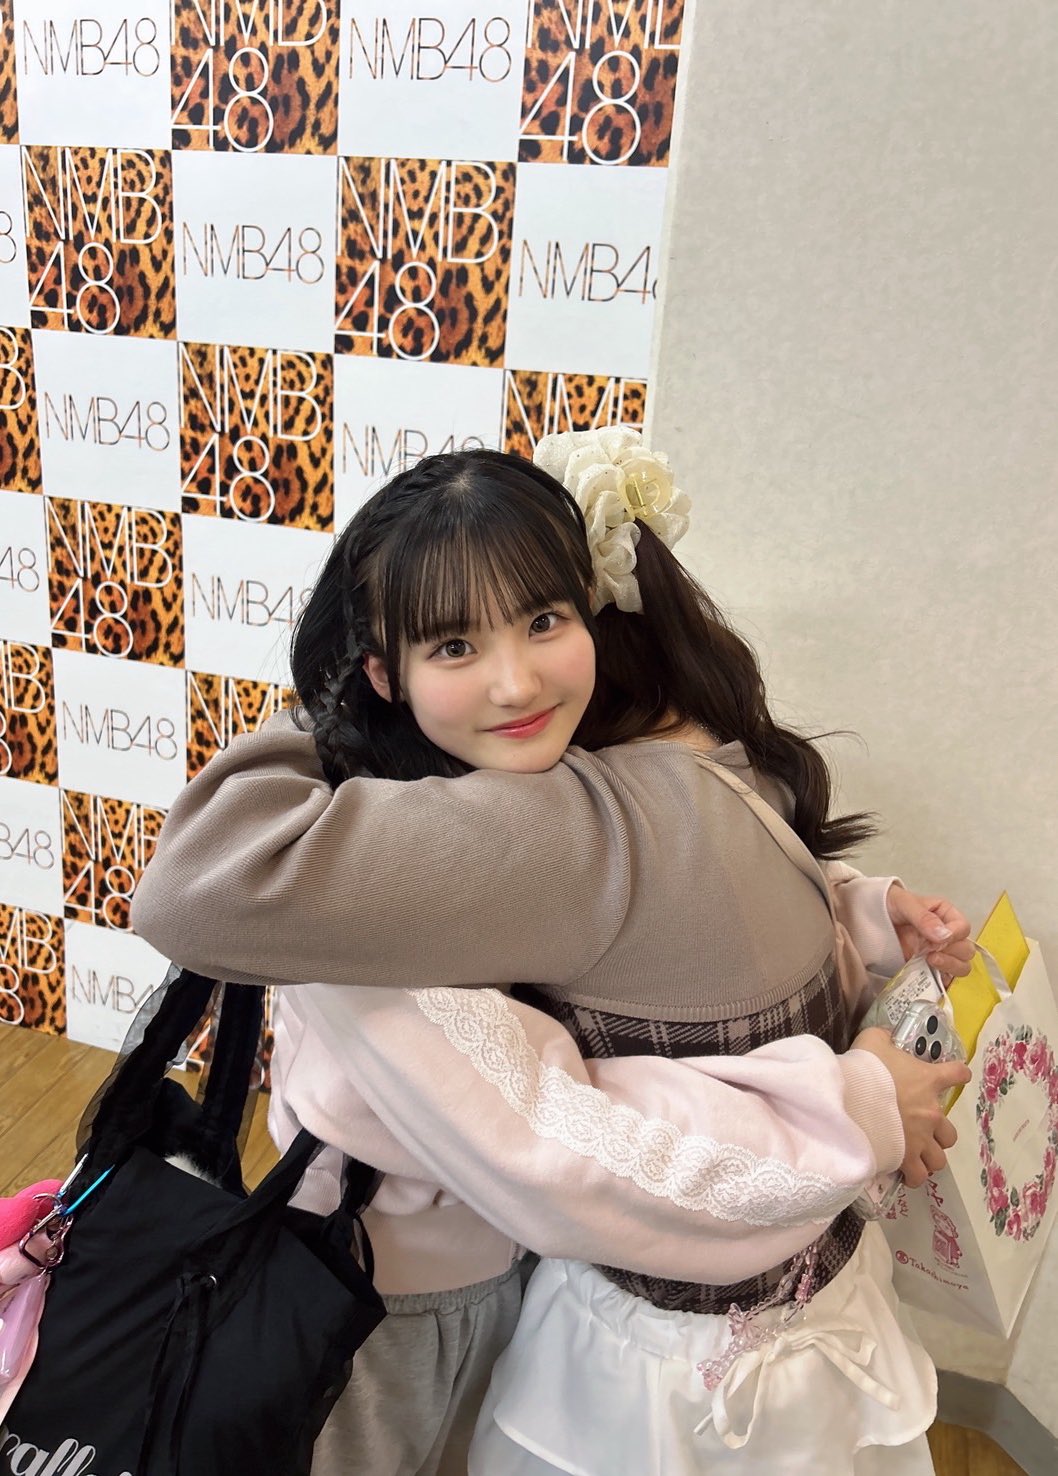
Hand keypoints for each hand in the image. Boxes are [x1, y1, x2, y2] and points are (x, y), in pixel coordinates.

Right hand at [852, 1026, 970, 1186]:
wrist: (853, 1098)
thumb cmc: (866, 1068)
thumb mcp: (872, 1041)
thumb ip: (882, 1038)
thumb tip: (884, 1035)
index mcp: (928, 1081)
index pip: (957, 1075)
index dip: (958, 1075)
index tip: (958, 1075)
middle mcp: (931, 1114)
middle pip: (950, 1134)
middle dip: (939, 1135)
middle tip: (922, 1130)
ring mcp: (921, 1139)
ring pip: (938, 1159)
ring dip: (928, 1157)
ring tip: (914, 1156)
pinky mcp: (906, 1158)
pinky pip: (918, 1175)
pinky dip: (913, 1175)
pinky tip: (904, 1173)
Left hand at [886, 885, 973, 979]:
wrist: (870, 916)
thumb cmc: (890, 904)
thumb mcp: (905, 904)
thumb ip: (924, 918)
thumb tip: (943, 936)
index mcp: (946, 914)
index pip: (963, 928)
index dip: (954, 936)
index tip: (937, 940)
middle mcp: (948, 935)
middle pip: (966, 950)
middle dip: (952, 954)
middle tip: (930, 953)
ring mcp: (940, 952)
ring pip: (961, 966)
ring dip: (949, 967)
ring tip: (929, 961)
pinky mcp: (929, 967)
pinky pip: (945, 979)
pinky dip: (941, 980)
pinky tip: (928, 975)